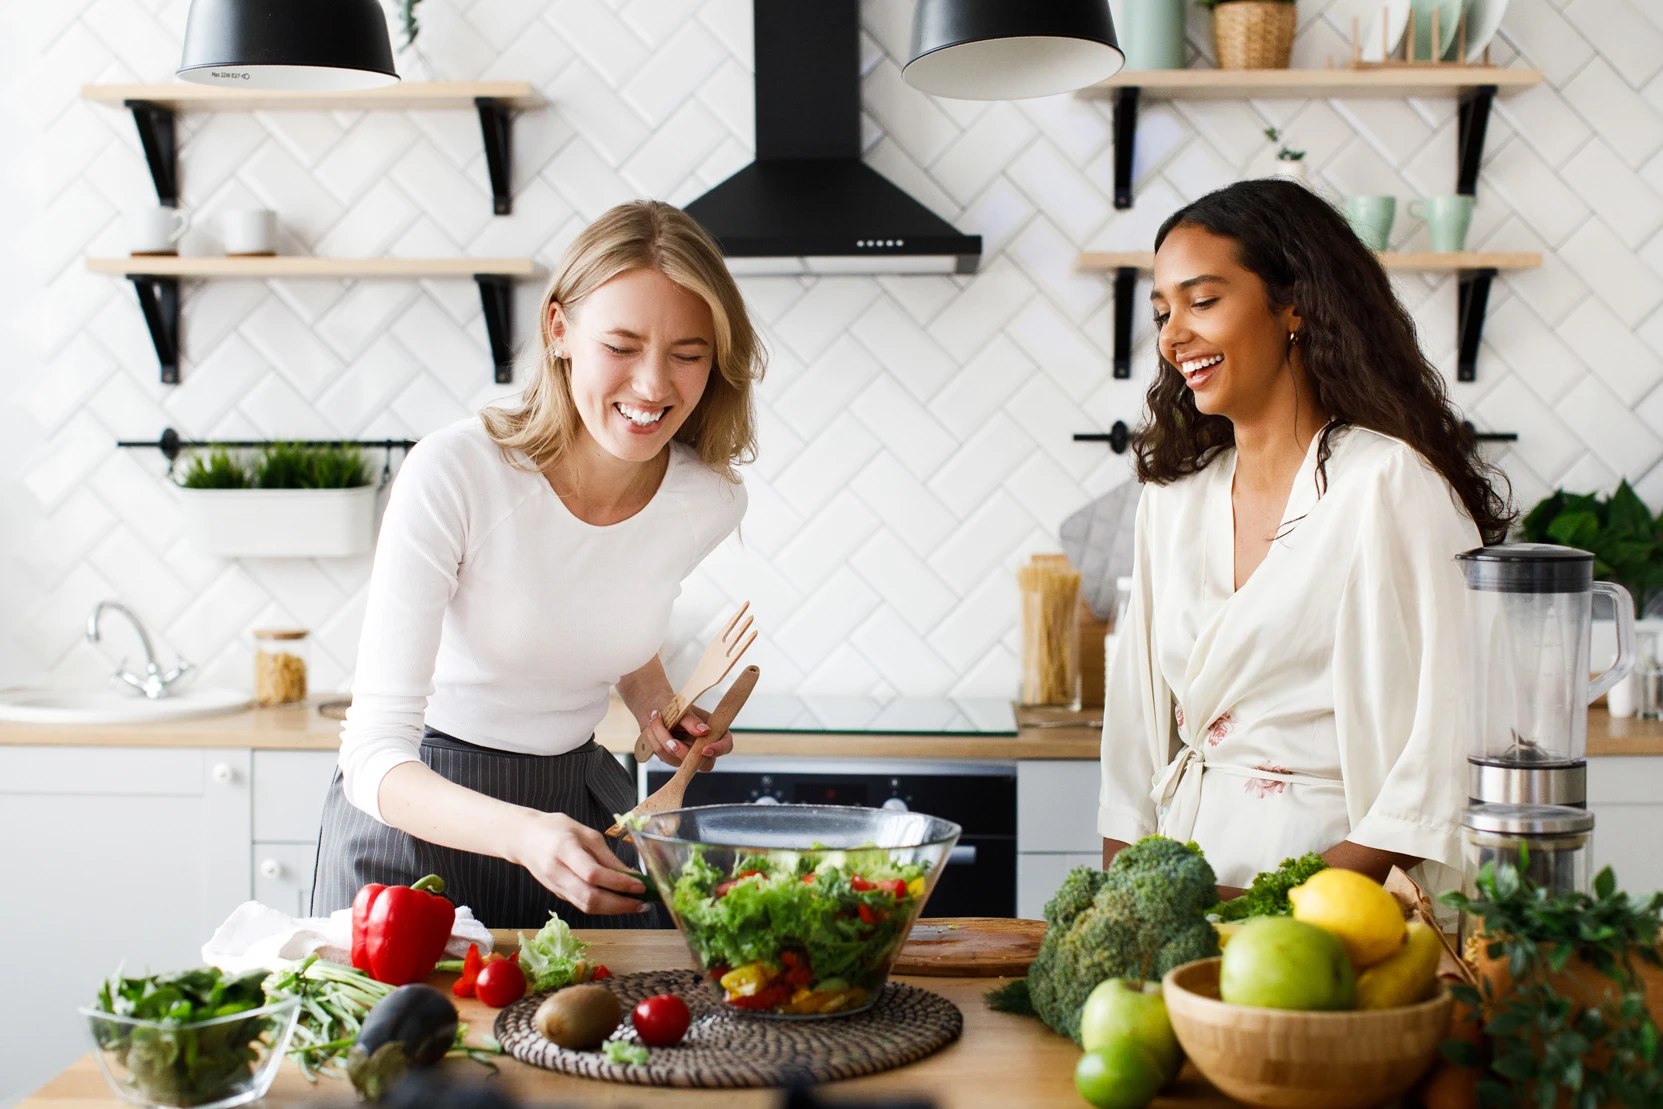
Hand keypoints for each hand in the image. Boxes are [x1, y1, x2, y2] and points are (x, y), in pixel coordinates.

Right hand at [513, 811, 650, 914]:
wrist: (524, 839)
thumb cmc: (555, 829)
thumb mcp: (585, 833)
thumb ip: (607, 856)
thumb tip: (631, 875)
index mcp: (565, 850)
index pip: (593, 874)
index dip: (618, 883)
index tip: (640, 885)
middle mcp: (558, 872)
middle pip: (590, 898)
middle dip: (620, 905)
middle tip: (643, 903)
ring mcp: (556, 887)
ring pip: (587, 906)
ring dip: (614, 910)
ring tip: (636, 905)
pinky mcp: (558, 894)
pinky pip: (583, 905)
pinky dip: (603, 907)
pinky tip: (619, 902)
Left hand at [641, 705, 732, 768]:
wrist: (657, 706)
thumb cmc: (675, 705)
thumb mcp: (684, 709)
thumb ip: (692, 721)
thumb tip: (704, 731)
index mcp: (715, 731)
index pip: (726, 745)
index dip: (718, 749)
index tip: (705, 749)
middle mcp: (704, 747)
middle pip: (703, 763)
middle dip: (685, 753)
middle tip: (671, 742)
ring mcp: (689, 755)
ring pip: (678, 760)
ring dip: (663, 740)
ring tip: (656, 719)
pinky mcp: (674, 759)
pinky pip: (664, 756)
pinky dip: (656, 741)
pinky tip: (653, 727)